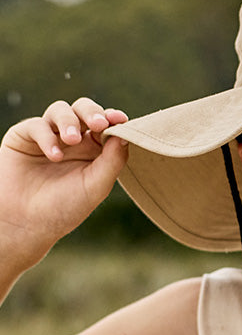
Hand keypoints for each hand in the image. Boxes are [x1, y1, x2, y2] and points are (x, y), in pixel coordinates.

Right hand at [0, 98, 128, 266]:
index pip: (106, 124)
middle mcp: (72, 140)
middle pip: (84, 110)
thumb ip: (113, 160)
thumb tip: (125, 133)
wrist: (25, 224)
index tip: (120, 119)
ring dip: (69, 121)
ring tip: (72, 140)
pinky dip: (47, 137)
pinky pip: (37, 125)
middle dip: (92, 112)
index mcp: (94, 149)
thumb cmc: (64, 209)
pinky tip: (54, 156)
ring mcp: (48, 136)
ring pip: (61, 110)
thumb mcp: (96, 186)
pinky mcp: (23, 137)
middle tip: (98, 124)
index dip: (113, 118)